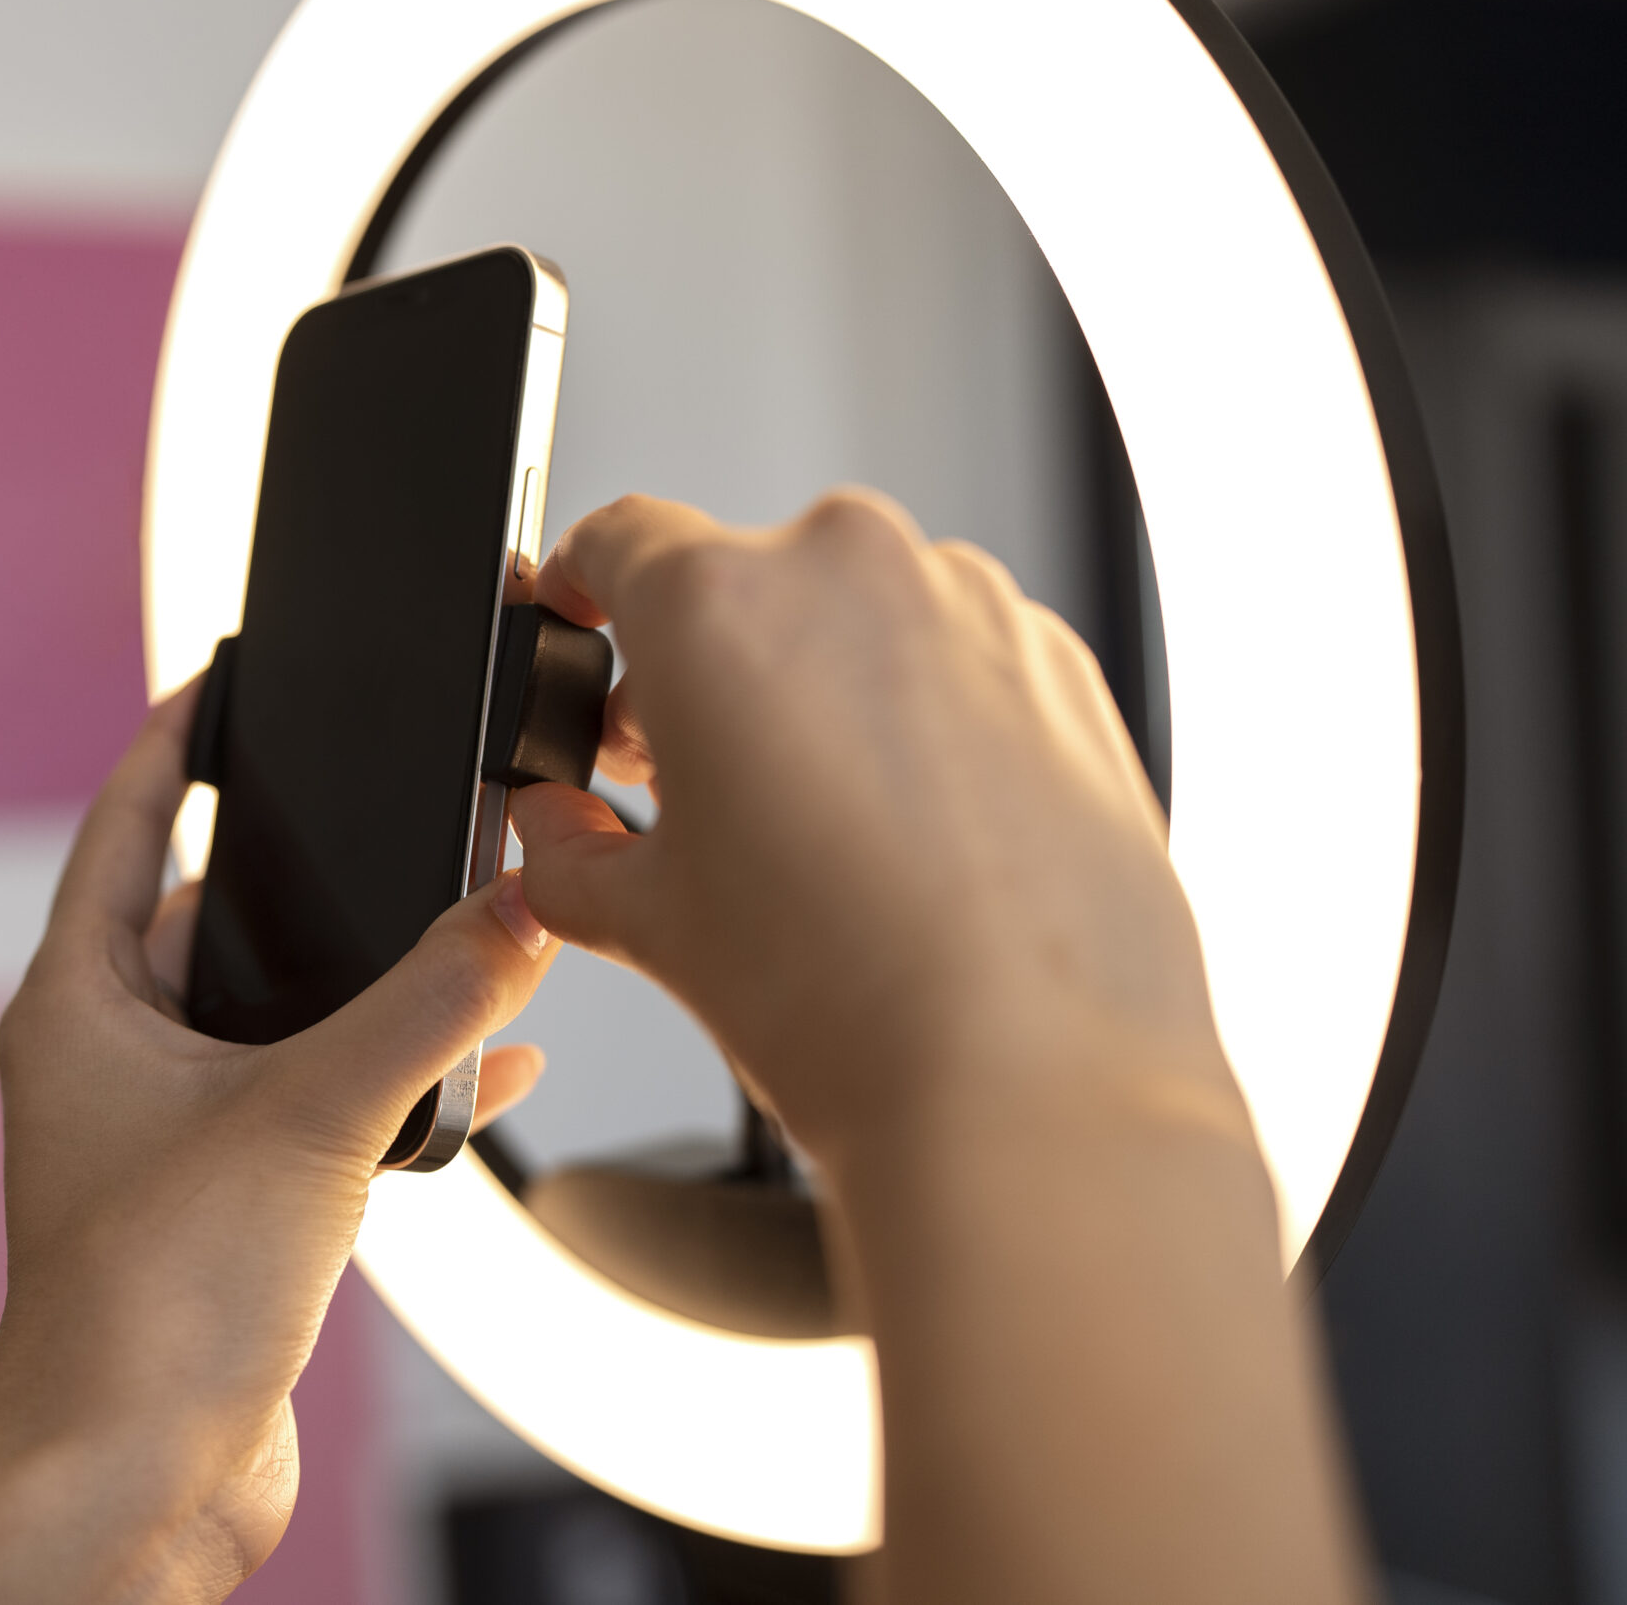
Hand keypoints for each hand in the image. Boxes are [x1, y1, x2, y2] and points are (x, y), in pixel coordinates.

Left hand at [0, 679, 554, 1604]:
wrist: (134, 1479)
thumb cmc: (152, 1307)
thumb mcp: (314, 1114)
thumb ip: (432, 1007)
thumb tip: (523, 911)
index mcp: (81, 1003)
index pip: (122, 826)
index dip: (174, 744)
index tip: (224, 678)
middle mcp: (112, 1059)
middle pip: (211, 921)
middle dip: (305, 882)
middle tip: (390, 820)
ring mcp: (163, 1136)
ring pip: (273, 1019)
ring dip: (359, 989)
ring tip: (458, 941)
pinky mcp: (222, 1205)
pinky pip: (309, 1104)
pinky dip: (383, 1080)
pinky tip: (481, 1069)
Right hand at [510, 492, 1371, 1604]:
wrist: (1034, 1087)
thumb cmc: (858, 1001)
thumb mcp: (648, 923)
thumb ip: (568, 852)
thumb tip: (560, 833)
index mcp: (721, 604)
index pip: (615, 538)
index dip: (579, 587)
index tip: (581, 623)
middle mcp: (853, 574)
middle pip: (742, 583)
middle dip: (705, 674)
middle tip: (690, 792)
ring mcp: (976, 613)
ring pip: (859, 622)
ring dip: (821, 696)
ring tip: (819, 842)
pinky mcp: (1067, 670)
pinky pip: (960, 663)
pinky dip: (924, 725)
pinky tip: (912, 846)